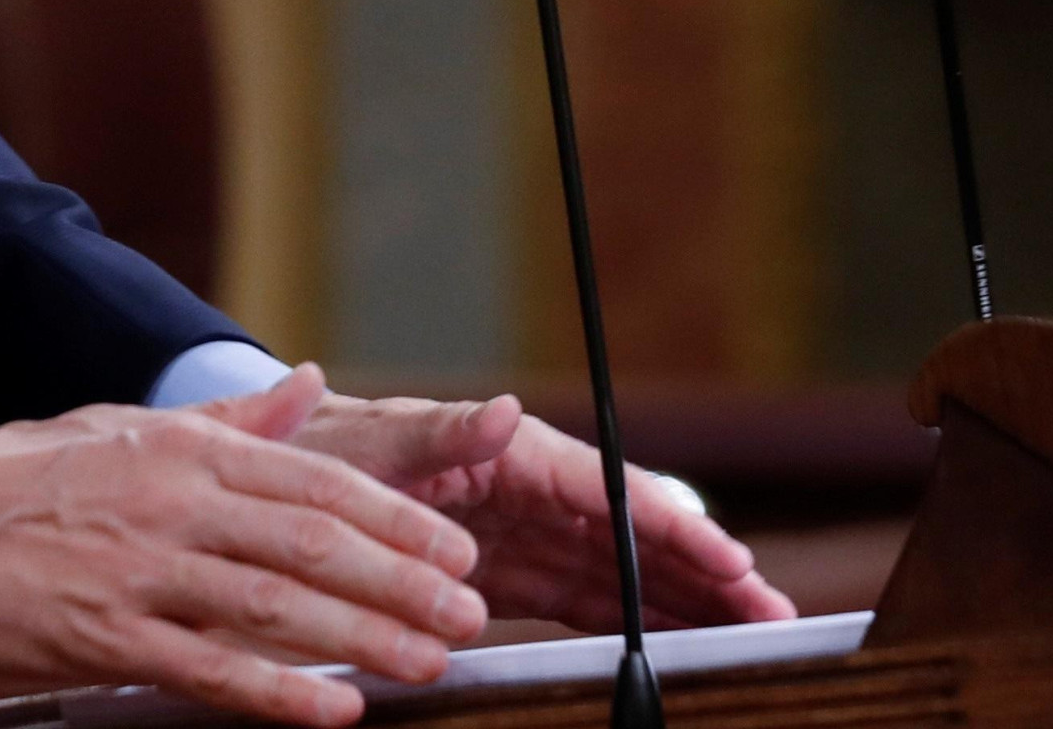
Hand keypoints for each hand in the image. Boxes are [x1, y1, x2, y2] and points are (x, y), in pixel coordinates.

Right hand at [0, 365, 489, 726]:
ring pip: (275, 606)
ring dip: (363, 636)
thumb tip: (306, 386)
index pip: (315, 483)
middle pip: (312, 545)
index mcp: (183, 451)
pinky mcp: (105, 637)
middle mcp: (172, 505)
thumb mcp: (127, 425)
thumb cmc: (19, 472)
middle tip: (469, 612)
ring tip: (429, 660)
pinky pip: (207, 670)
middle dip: (402, 581)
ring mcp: (141, 573)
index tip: (454, 548)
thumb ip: (227, 419)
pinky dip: (277, 694)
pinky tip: (334, 711)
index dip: (395, 519)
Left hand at [278, 388, 797, 634]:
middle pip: (635, 536)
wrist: (279, 480)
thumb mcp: (375, 442)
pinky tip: (677, 643)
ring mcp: (522, 534)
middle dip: (707, 571)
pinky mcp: (504, 574)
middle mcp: (528, 490)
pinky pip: (581, 600)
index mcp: (509, 453)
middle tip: (773, 612)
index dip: (674, 531)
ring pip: (621, 572)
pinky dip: (632, 620)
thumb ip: (443, 432)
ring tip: (749, 633)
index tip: (731, 561)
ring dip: (685, 601)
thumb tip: (505, 408)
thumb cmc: (326, 450)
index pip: (609, 493)